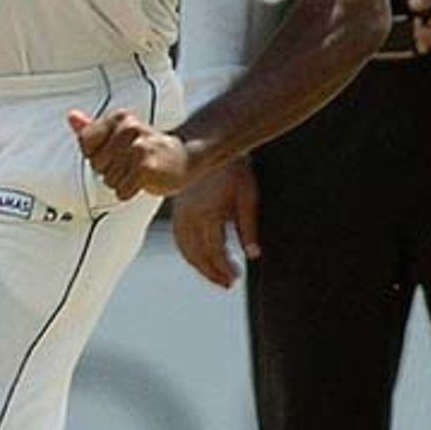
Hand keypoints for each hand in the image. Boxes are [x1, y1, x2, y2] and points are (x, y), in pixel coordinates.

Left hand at [67, 107, 189, 199]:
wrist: (184, 158)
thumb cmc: (146, 148)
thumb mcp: (119, 134)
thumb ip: (92, 128)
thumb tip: (71, 116)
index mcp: (118, 118)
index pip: (86, 143)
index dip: (97, 155)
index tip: (116, 153)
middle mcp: (128, 128)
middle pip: (97, 164)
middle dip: (111, 170)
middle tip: (131, 163)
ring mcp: (138, 147)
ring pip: (109, 180)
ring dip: (122, 182)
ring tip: (139, 171)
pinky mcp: (146, 167)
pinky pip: (122, 190)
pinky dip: (130, 192)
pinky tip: (144, 181)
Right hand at [171, 160, 258, 288]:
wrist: (210, 145)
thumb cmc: (235, 169)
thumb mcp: (248, 196)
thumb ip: (248, 227)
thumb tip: (253, 255)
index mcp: (208, 212)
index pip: (214, 250)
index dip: (225, 267)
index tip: (237, 276)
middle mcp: (190, 215)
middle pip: (197, 254)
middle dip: (212, 272)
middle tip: (228, 284)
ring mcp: (180, 212)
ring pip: (185, 248)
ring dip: (199, 266)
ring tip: (216, 276)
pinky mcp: (177, 209)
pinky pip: (179, 238)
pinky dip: (188, 253)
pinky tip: (200, 259)